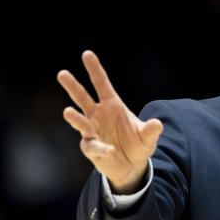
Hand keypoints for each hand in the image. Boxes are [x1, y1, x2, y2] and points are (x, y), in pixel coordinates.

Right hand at [57, 50, 163, 192]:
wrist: (132, 165)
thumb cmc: (137, 144)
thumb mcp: (148, 136)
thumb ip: (151, 130)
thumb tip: (158, 124)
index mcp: (112, 105)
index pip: (102, 84)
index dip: (94, 70)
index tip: (87, 54)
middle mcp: (98, 115)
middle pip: (83, 98)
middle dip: (73, 86)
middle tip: (62, 73)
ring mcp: (92, 131)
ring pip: (81, 121)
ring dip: (75, 118)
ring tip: (67, 112)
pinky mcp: (91, 148)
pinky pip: (94, 147)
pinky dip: (102, 148)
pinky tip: (111, 150)